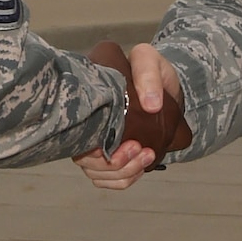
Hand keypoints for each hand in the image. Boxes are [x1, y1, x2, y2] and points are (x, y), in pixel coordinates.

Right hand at [73, 41, 190, 189]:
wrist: (164, 84)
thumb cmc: (150, 70)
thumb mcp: (149, 61)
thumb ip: (148, 75)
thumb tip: (151, 104)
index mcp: (86, 104)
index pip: (77, 135)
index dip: (96, 151)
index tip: (128, 144)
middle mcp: (86, 126)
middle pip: (86, 161)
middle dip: (115, 164)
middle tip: (141, 148)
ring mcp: (96, 143)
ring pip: (97, 174)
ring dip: (123, 173)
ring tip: (147, 156)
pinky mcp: (110, 155)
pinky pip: (108, 179)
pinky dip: (124, 179)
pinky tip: (141, 166)